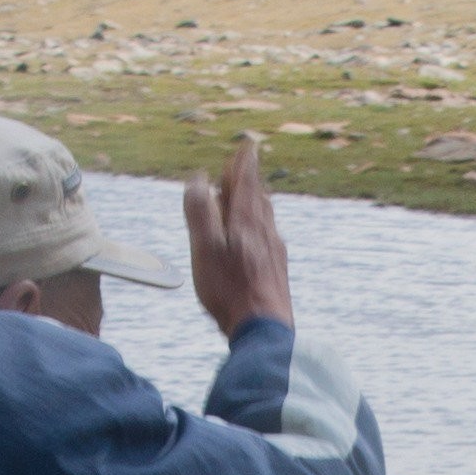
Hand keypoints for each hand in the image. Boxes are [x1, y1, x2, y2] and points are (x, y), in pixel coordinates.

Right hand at [184, 134, 294, 337]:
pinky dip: (261, 225)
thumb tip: (197, 179)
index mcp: (247, 221)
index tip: (247, 145)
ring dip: (256, 201)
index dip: (245, 163)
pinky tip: (261, 236)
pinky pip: (269, 237)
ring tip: (251, 195)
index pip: (247, 182)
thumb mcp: (205, 247)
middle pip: (258, 197)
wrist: (264, 329)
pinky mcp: (278, 271)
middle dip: (249, 179)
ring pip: (266, 217)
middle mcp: (266, 231)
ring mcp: (275, 251)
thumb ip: (200, 212)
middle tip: (246, 165)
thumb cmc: (229, 289)